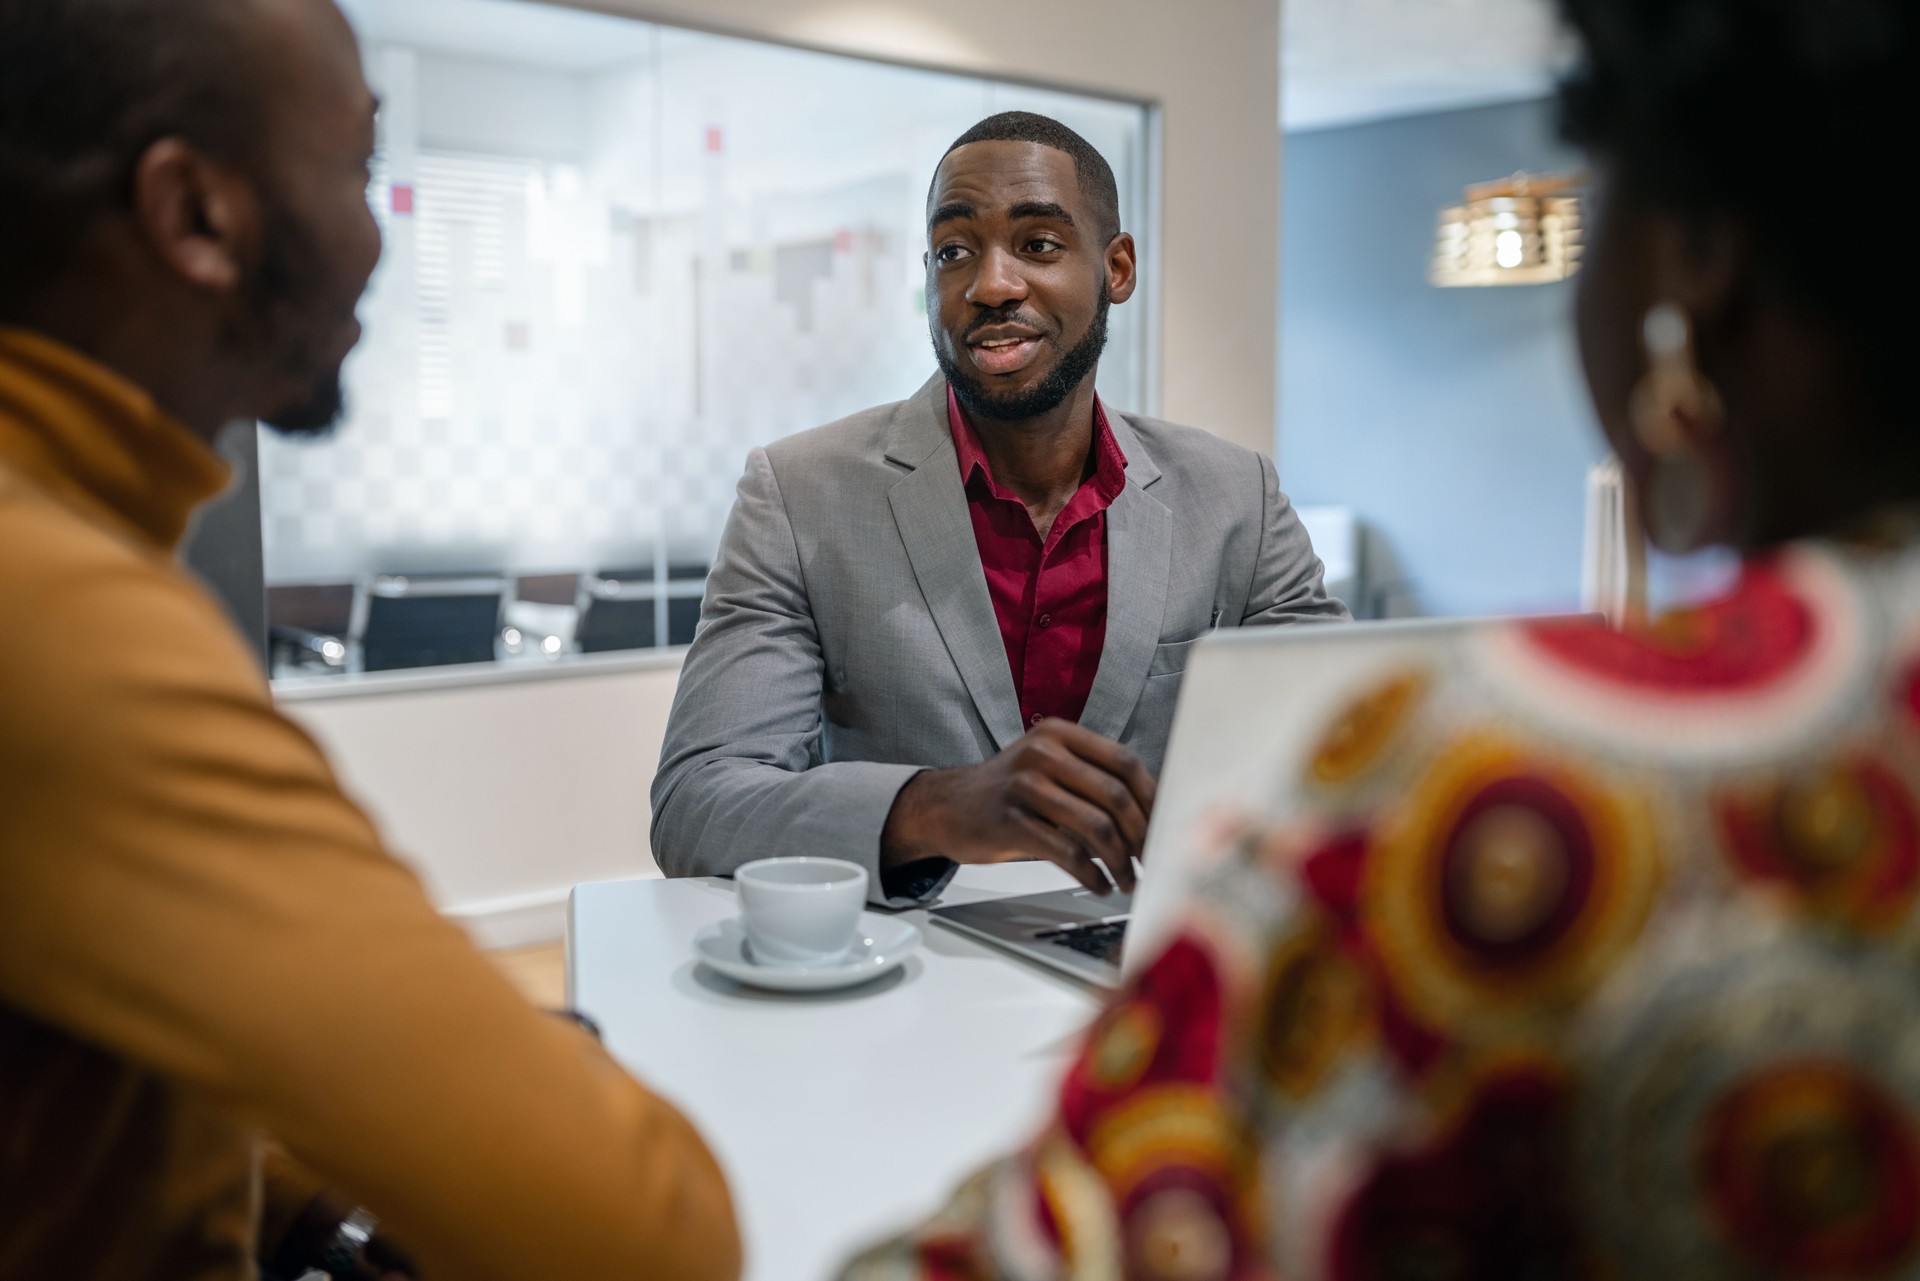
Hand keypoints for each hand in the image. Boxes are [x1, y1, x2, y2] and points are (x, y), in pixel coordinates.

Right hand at [881, 719, 1154, 893]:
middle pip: (1114, 795)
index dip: (1152, 798)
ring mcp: (1024, 785)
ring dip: (1119, 861)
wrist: (946, 806)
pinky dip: (1090, 874)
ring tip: (1125, 880)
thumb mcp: (1048, 767)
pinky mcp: (1010, 821)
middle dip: (1140, 836)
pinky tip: (1097, 884)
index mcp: (1060, 734)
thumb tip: (1153, 814)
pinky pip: (1067, 852)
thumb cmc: (1009, 793)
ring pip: (1095, 826)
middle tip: (1150, 861)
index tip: (1165, 827)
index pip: (1124, 762)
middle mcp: (1043, 753)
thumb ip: (1091, 779)